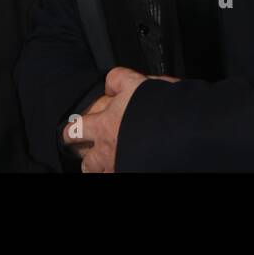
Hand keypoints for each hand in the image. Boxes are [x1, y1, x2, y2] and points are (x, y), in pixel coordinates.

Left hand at [61, 67, 178, 172]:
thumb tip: (109, 84)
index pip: (75, 131)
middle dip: (88, 161)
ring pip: (103, 174)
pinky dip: (123, 170)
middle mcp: (108, 153)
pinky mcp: (135, 172)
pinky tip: (130, 165)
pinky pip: (122, 174)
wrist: (182, 130)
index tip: (70, 133)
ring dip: (104, 170)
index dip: (72, 132)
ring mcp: (121, 167)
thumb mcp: (136, 82)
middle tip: (92, 156)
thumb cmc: (159, 106)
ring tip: (110, 164)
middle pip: (88, 164)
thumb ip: (118, 80)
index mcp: (104, 126)